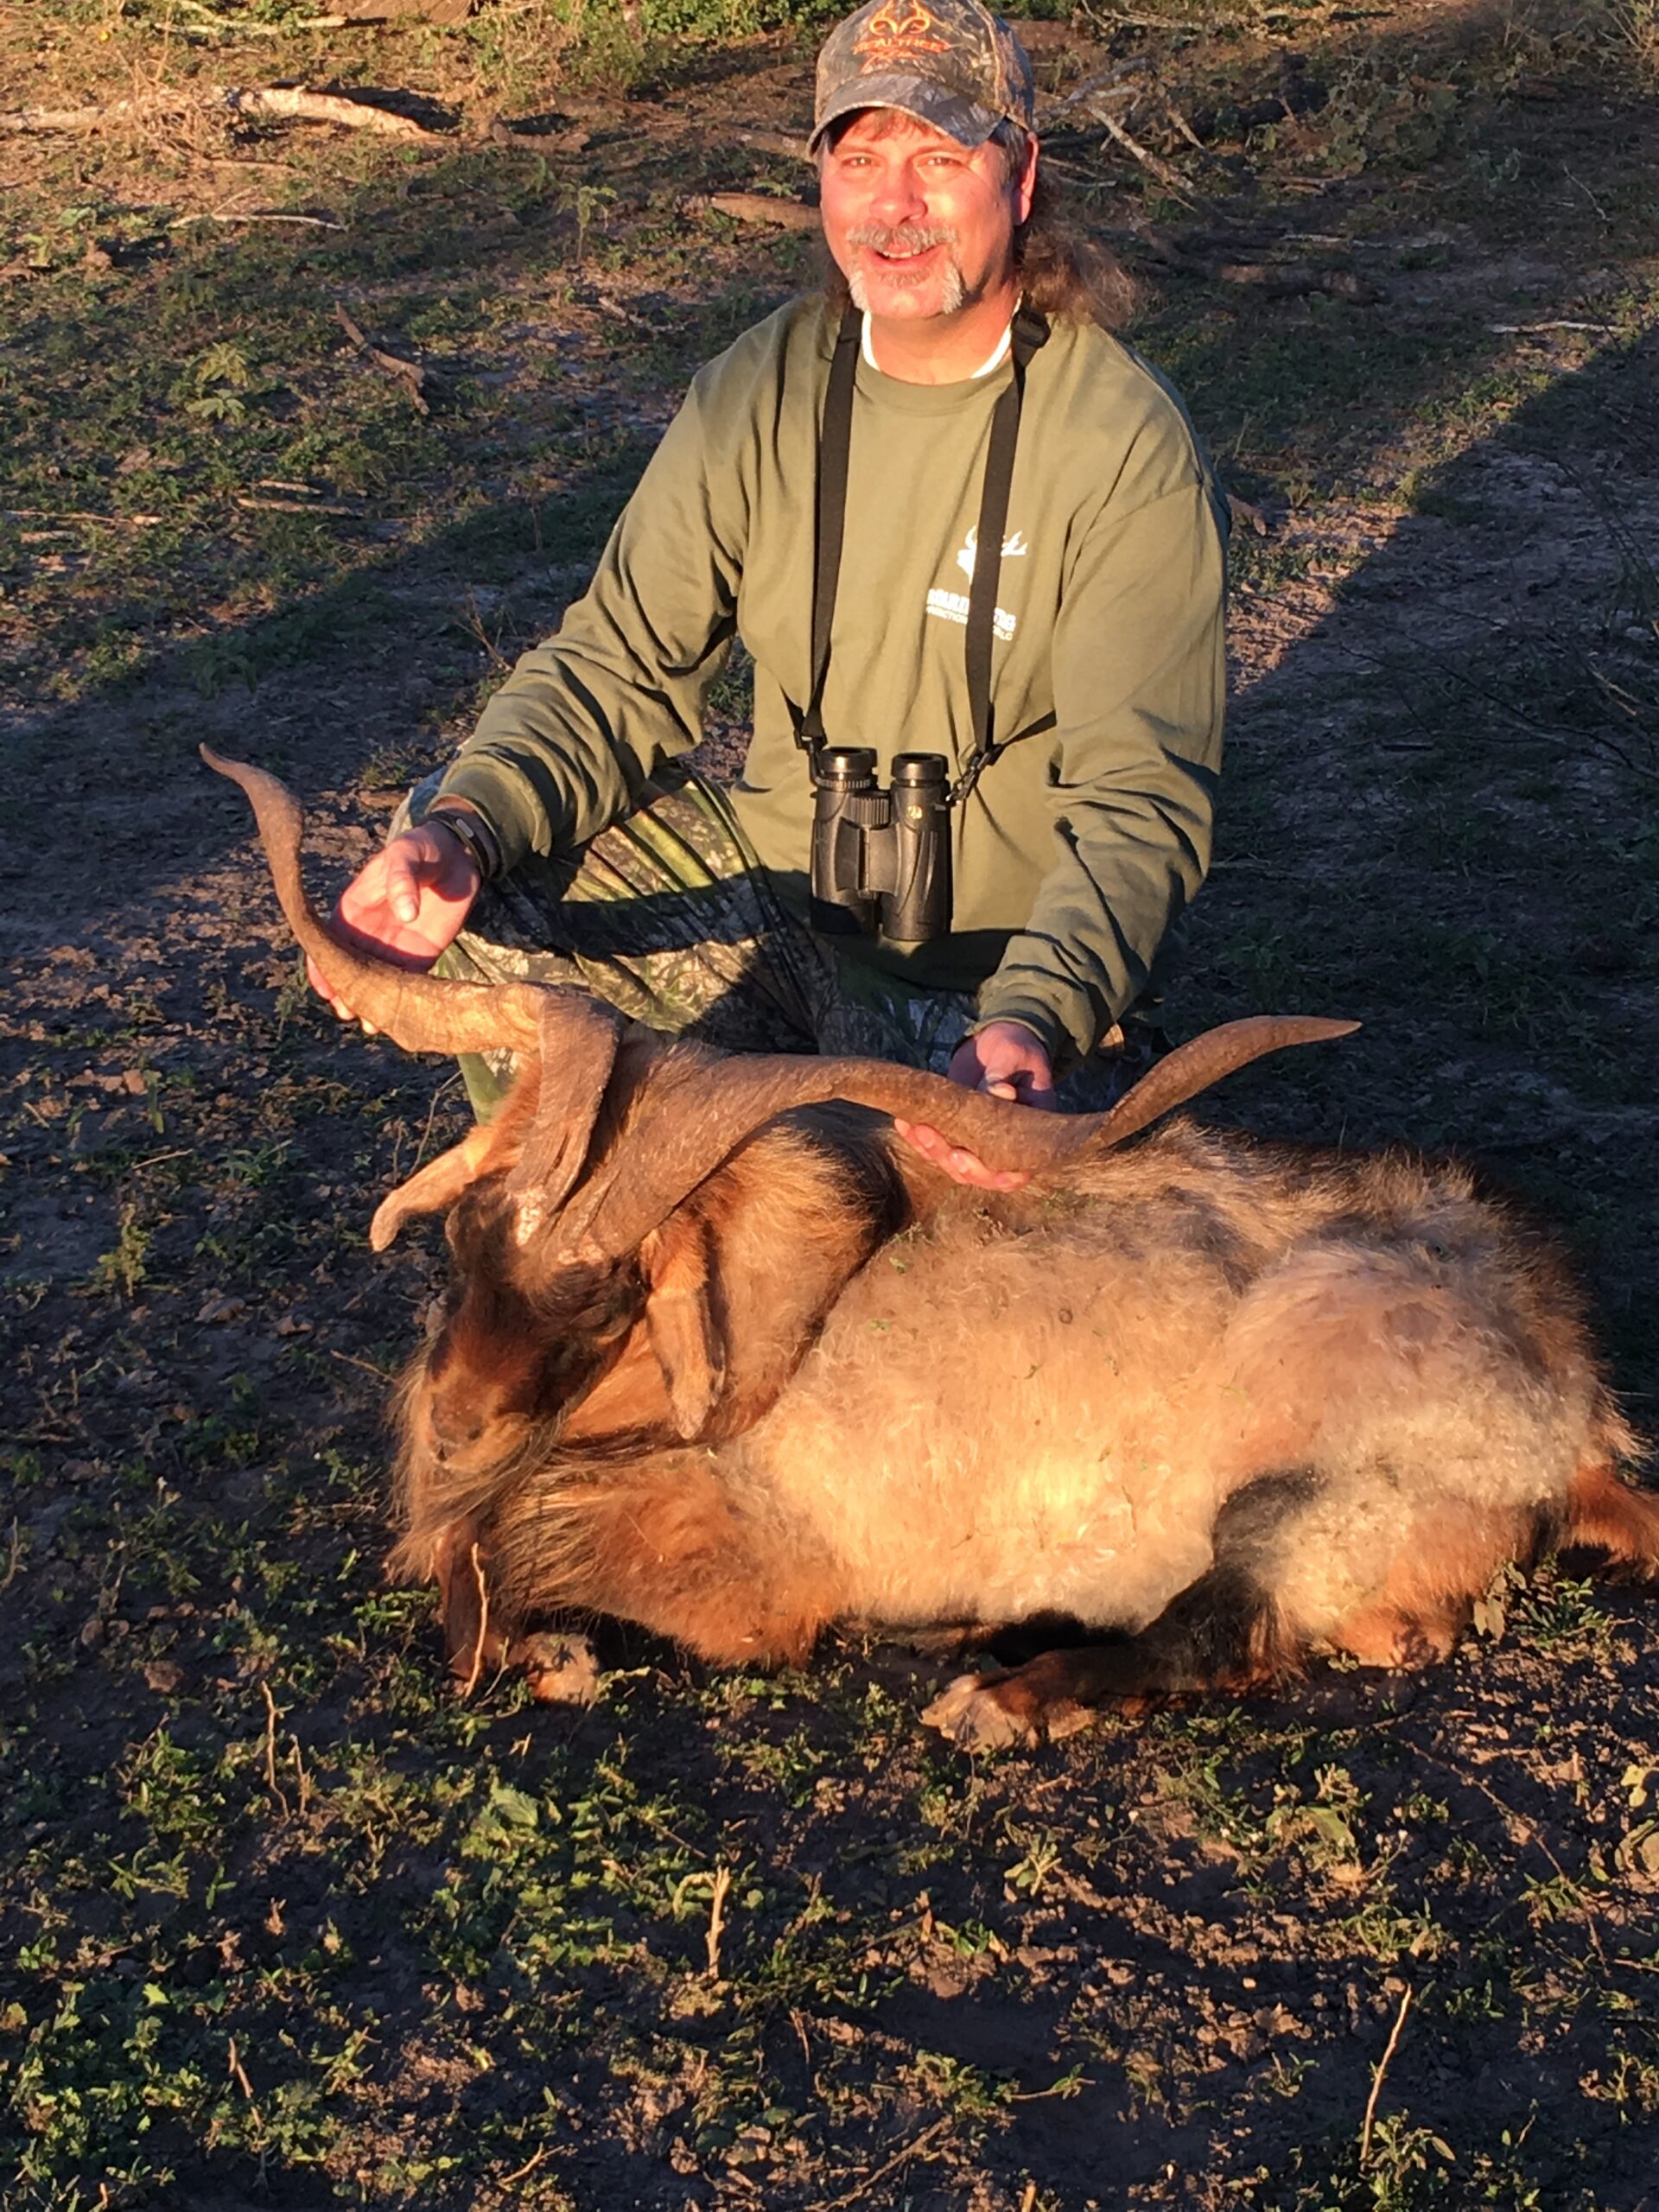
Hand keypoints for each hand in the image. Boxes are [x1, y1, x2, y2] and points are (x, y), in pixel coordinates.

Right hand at [308, 820, 480, 1027]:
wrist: (458, 855)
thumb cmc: (422, 849)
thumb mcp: (406, 854)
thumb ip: (401, 880)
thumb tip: (405, 914)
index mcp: (354, 909)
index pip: (329, 942)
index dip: (322, 965)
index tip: (324, 987)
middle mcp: (368, 933)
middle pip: (349, 969)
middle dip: (344, 992)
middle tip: (346, 1012)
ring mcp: (393, 947)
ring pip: (374, 982)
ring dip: (370, 1003)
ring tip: (370, 1024)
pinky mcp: (421, 956)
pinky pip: (405, 982)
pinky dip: (399, 1001)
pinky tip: (396, 1020)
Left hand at [894, 1021, 1055, 1189]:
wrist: (996, 1039)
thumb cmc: (1014, 1047)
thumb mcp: (1012, 1056)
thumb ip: (1004, 1076)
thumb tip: (1002, 1093)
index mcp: (1030, 1133)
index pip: (1017, 1173)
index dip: (993, 1176)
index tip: (964, 1156)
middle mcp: (1005, 1145)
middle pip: (979, 1174)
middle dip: (950, 1161)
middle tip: (928, 1133)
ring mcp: (978, 1141)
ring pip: (953, 1164)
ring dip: (930, 1150)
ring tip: (913, 1126)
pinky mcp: (956, 1131)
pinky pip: (936, 1145)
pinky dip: (917, 1138)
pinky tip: (902, 1122)